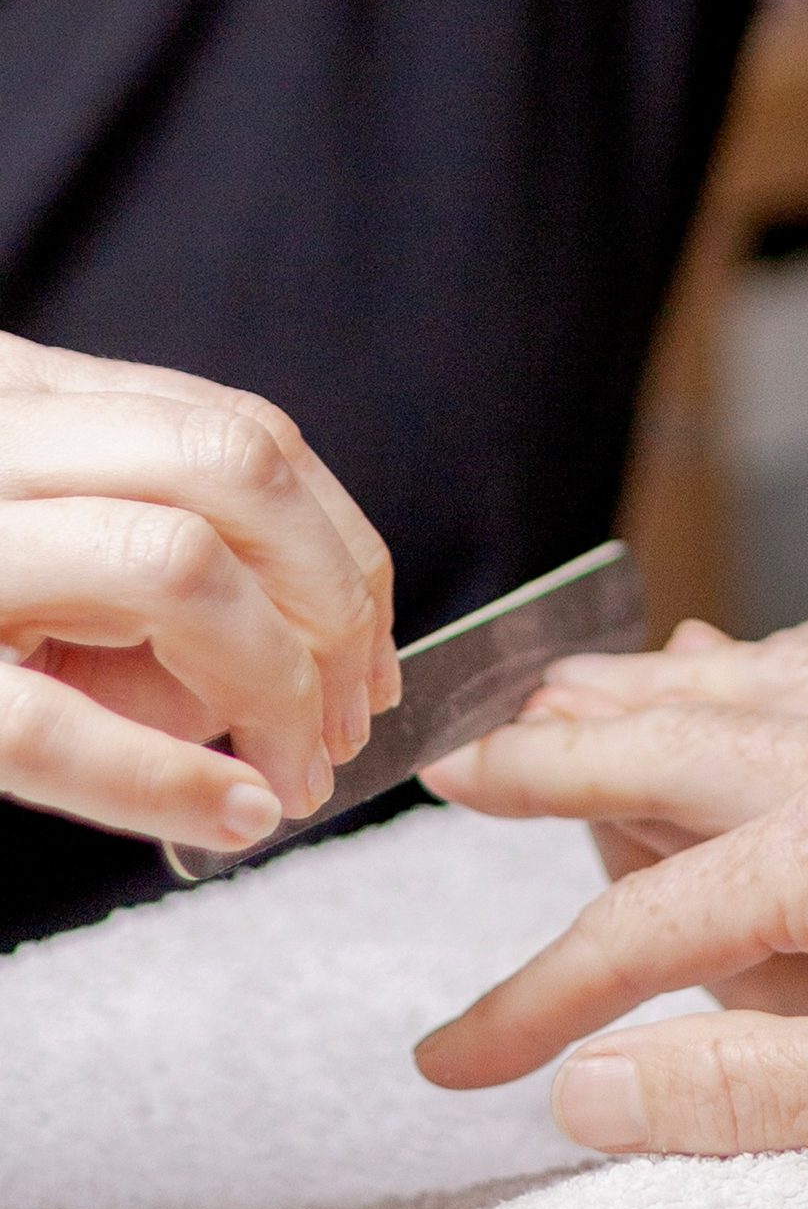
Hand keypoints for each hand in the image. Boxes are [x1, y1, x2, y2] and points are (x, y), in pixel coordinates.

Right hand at [0, 333, 397, 849]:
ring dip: (276, 681)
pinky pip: (44, 721)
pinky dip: (165, 778)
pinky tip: (234, 814)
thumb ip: (109, 536)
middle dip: (335, 599)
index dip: (341, 541)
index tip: (371, 640)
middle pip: (236, 471)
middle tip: (351, 712)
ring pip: (174, 565)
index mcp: (7, 394)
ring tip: (293, 770)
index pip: (238, 432)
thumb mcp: (3, 516)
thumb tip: (271, 670)